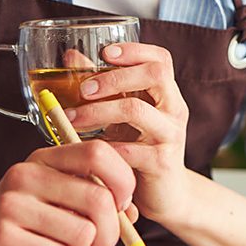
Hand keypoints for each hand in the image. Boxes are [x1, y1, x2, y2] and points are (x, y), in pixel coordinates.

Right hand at [0, 141, 137, 245]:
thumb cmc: (17, 227)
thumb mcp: (52, 201)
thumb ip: (91, 198)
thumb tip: (133, 211)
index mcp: (42, 159)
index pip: (98, 152)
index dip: (122, 181)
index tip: (120, 205)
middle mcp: (26, 175)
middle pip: (99, 199)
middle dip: (111, 231)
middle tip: (98, 243)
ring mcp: (12, 205)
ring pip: (85, 233)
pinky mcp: (6, 238)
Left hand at [68, 43, 189, 224]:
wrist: (166, 195)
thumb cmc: (139, 149)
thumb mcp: (121, 115)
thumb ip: (100, 86)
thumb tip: (72, 57)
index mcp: (165, 94)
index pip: (161, 59)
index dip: (135, 50)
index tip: (105, 52)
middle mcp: (174, 110)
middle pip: (154, 75)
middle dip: (113, 77)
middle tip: (83, 89)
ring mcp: (170, 136)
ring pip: (137, 110)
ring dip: (98, 111)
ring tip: (72, 119)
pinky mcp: (162, 163)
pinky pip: (130, 149)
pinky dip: (103, 147)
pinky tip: (85, 149)